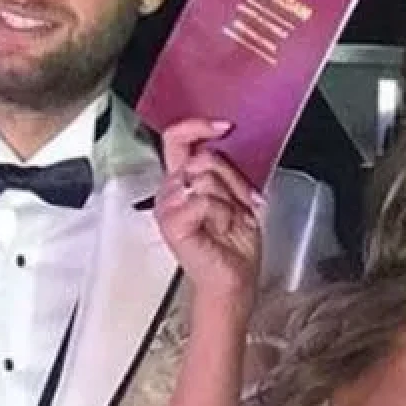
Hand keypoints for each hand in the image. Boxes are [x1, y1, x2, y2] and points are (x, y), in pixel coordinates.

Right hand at [154, 119, 263, 325]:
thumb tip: (222, 143)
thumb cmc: (234, 243)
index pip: (177, 139)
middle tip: (238, 205)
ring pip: (206, 178)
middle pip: (201, 158)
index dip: (197, 126)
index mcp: (183, 180)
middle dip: (230, 180)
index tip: (223, 125)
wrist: (234, 279)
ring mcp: (167, 206)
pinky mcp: (170, 223)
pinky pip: (204, 200)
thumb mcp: (238, 196)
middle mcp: (171, 190)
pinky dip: (222, 215)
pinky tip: (219, 231)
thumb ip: (226, 170)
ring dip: (229, 202)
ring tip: (226, 223)